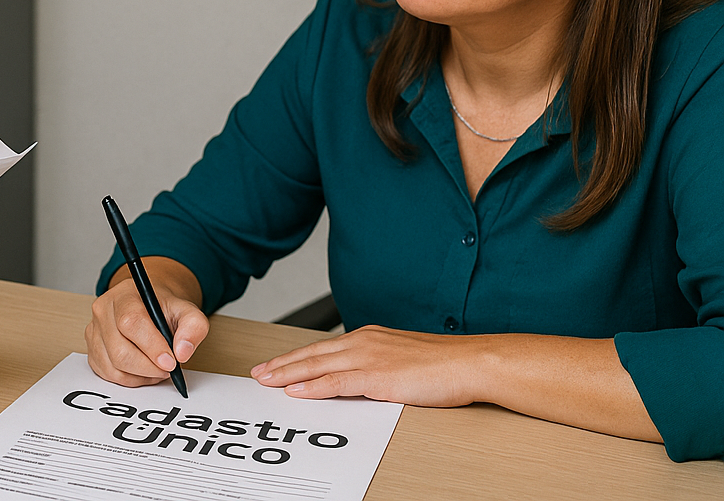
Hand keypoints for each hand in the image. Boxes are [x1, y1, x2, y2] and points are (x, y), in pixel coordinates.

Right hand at [85, 261, 207, 387]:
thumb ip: (193, 326)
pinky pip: (109, 375)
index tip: (171, 361)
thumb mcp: (186, 310)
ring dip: (141, 376)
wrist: (148, 305)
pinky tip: (143, 370)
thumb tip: (183, 352)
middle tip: (168, 368)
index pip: (131, 323)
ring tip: (158, 368)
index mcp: (124, 295)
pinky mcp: (92, 351)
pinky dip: (130, 379)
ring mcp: (94, 332)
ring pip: (114, 367)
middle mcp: (103, 312)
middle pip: (120, 351)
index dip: (152, 347)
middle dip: (149, 367)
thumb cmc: (162, 307)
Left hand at [251, 325, 485, 406]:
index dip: (296, 357)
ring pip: (317, 366)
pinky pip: (336, 382)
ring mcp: (369, 358)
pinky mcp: (377, 376)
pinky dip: (312, 387)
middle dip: (282, 364)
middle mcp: (363, 343)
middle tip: (259, 373)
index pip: (323, 348)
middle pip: (312, 354)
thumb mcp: (401, 359)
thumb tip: (362, 378)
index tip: (276, 364)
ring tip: (267, 382)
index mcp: (369, 337)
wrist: (470, 362)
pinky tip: (296, 392)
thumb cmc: (444, 364)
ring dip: (287, 375)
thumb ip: (378, 365)